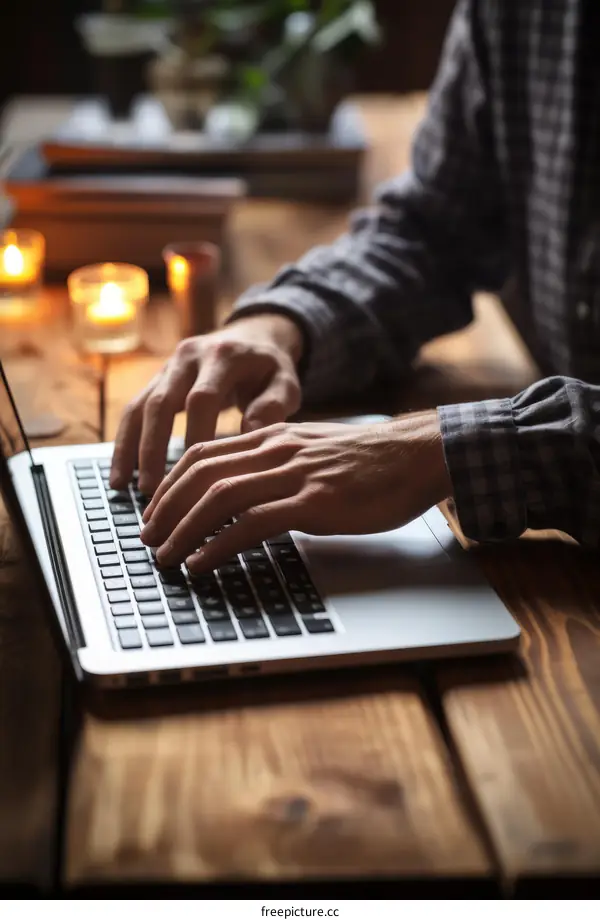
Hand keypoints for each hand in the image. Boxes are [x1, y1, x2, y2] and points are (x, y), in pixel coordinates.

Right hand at [110, 314, 303, 494]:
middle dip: (154, 448)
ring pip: (140, 407)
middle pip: (161, 403)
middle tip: (153, 491)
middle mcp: (189, 356)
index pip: (202, 398)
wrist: (252, 337)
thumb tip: (249, 436)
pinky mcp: (157, 380)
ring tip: (123, 487)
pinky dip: (124, 443)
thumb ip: (273, 407)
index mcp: (224, 356)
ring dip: (131, 449)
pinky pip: (133, 411)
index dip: (196, 435)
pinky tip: (119, 476)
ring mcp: (168, 366)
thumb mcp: (285, 382)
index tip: (197, 475)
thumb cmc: (270, 369)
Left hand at [139, 411, 451, 572]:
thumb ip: (280, 465)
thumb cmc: (372, 460)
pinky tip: (202, 562)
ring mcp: (295, 475)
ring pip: (218, 498)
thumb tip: (251, 493)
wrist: (418, 454)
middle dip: (164, 509)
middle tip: (147, 538)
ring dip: (182, 529)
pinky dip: (218, 544)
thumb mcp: (315, 451)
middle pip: (200, 474)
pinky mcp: (315, 503)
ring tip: (164, 556)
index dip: (170, 484)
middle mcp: (276, 450)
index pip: (204, 455)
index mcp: (273, 437)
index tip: (154, 510)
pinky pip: (253, 523)